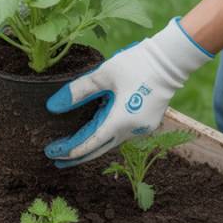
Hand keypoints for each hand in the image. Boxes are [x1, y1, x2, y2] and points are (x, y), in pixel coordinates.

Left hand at [43, 18, 212, 167]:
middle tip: (56, 161)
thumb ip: (77, 91)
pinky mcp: (147, 123)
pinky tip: (94, 134)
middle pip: (100, 149)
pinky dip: (105, 137)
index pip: (90, 143)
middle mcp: (132, 130)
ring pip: (111, 142)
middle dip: (77, 157)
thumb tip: (52, 107)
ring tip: (71, 149)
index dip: (70, 150)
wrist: (170, 61)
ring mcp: (142, 129)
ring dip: (92, 146)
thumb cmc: (136, 64)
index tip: (52, 153)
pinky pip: (121, 134)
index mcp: (120, 120)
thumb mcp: (103, 74)